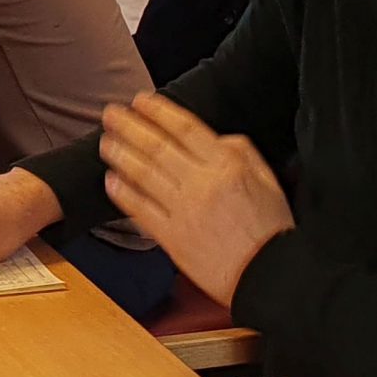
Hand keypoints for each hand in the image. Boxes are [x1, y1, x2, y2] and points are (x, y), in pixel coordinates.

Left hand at [99, 93, 291, 307]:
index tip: (140, 101)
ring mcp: (184, 211)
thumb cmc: (270, 229)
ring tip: (106, 142)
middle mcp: (202, 183)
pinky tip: (111, 180)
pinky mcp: (172, 238)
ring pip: (143, 174)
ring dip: (120, 154)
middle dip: (129, 126)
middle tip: (110, 114)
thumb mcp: (268, 179)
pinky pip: (140, 209)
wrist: (270, 275)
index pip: (185, 128)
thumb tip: (217, 138)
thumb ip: (240, 153)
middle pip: (157, 146)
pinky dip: (123, 193)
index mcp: (228, 165)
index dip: (158, 111)